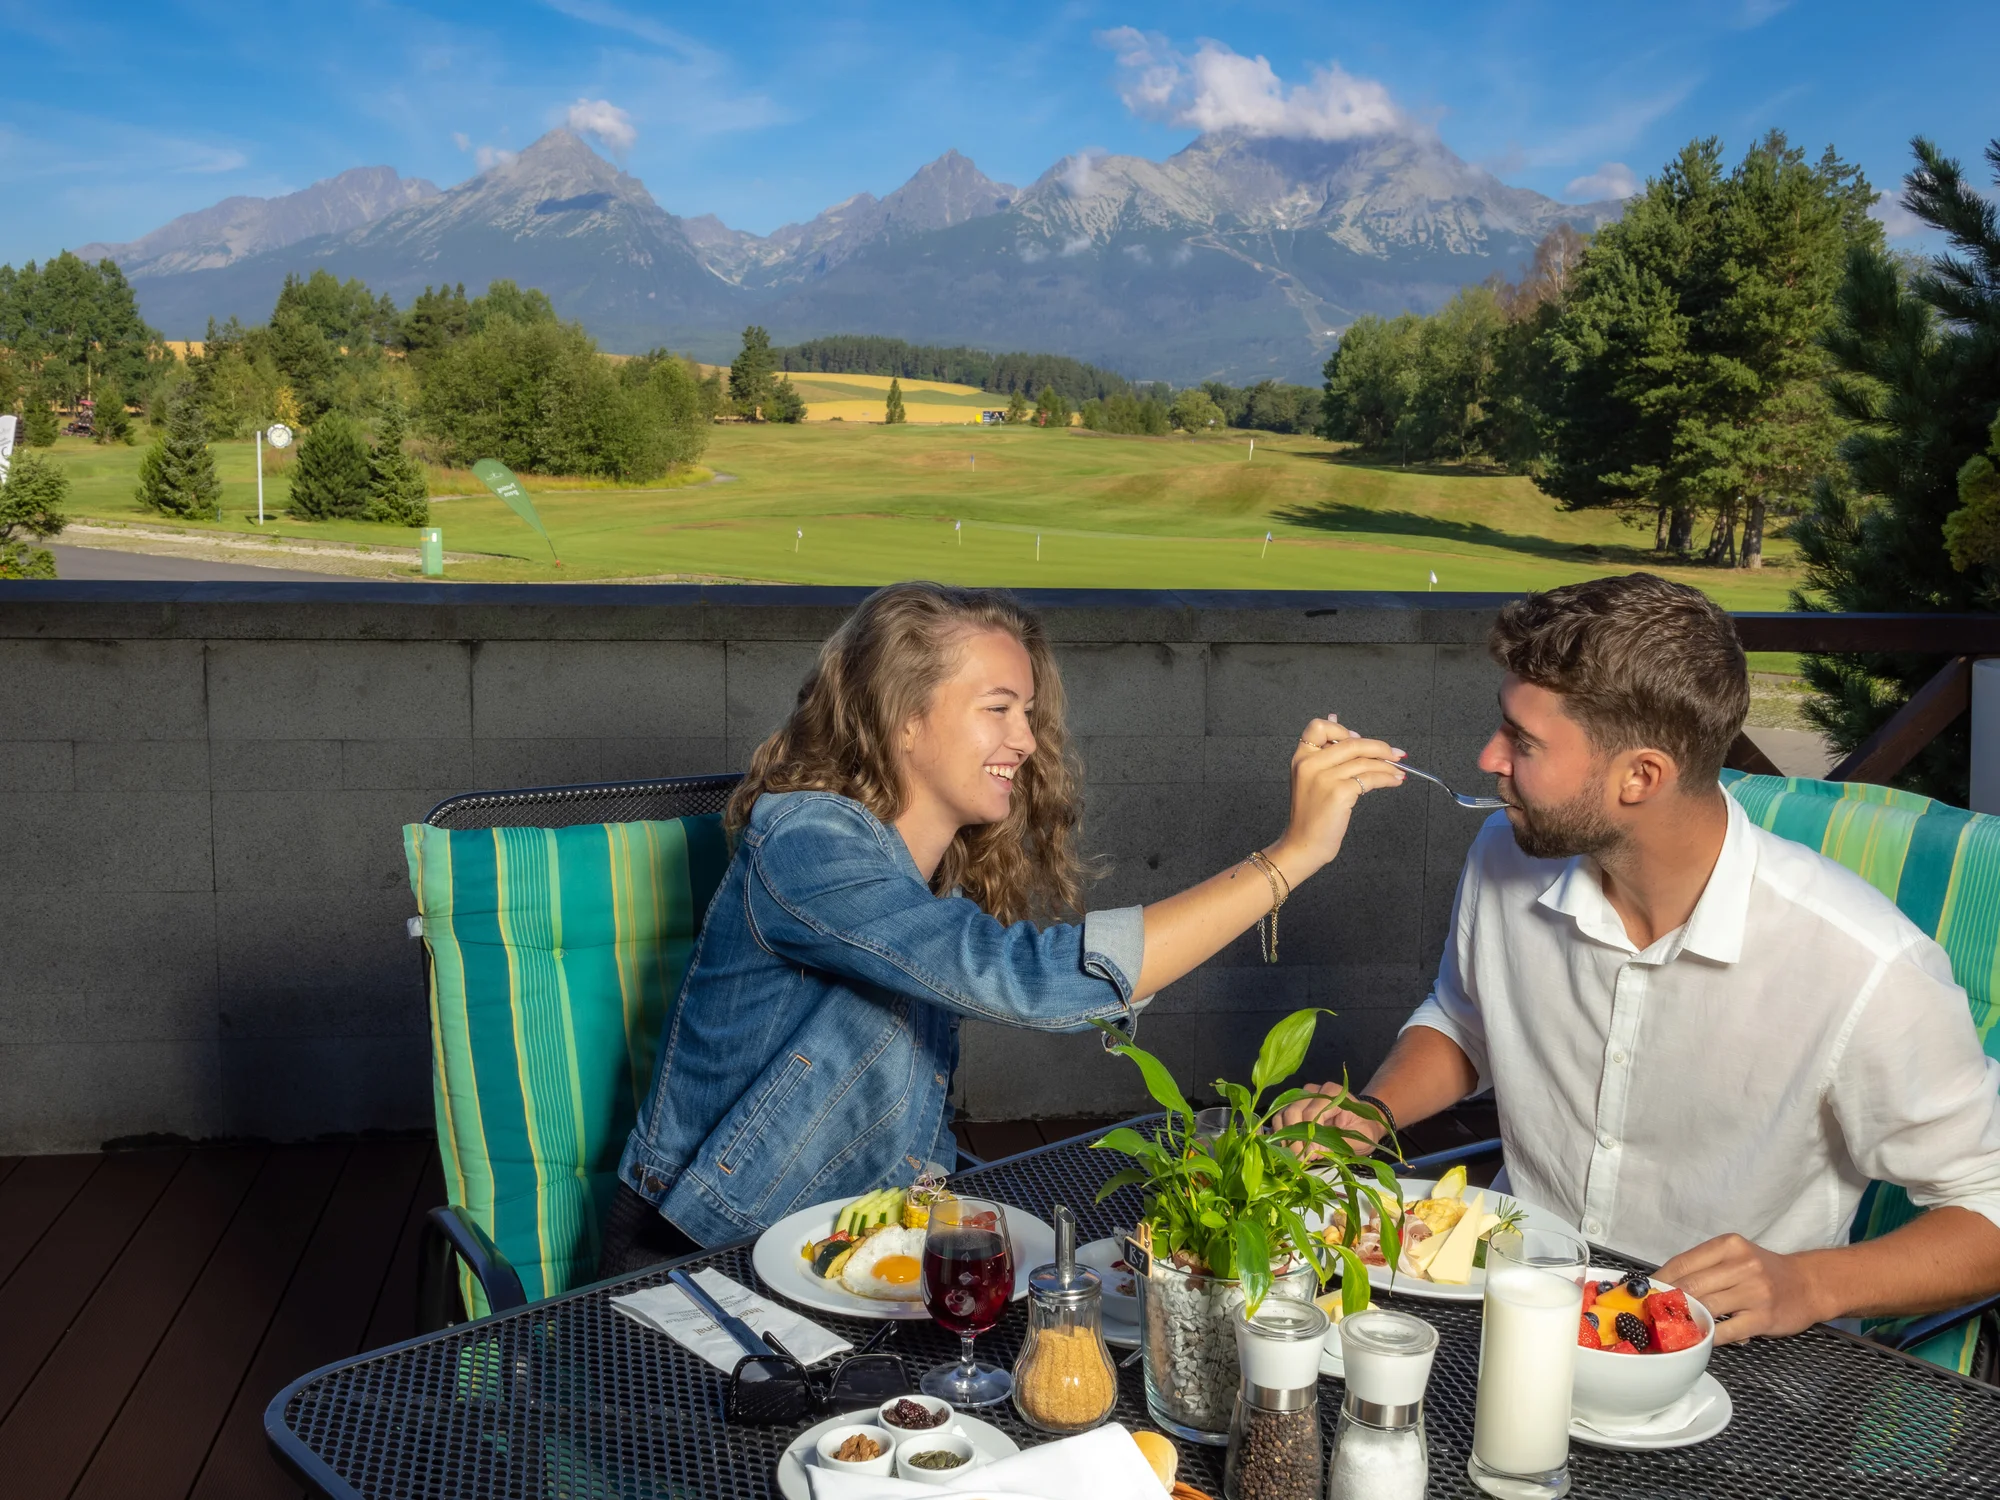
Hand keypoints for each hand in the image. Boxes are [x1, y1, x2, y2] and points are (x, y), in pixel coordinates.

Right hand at [1268, 716, 1405, 882]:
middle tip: (1396, 754)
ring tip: (1398, 772)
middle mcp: (1310, 764)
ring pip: (1364, 760)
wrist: (1304, 844)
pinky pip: (1370, 778)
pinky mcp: (1339, 793)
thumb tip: (1334, 718)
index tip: (1360, 739)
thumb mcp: (1309, 777)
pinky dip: (1387, 779)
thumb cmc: (1310, 814)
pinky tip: (1393, 782)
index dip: (1343, 730)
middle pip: (1352, 742)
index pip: (1318, 726)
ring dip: (1388, 765)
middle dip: (1380, 747)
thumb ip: (1323, 751)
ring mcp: (1324, 778)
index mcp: (1301, 757)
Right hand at [1273, 1082, 1387, 1156]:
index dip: (1310, 1136)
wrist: (1363, 1121)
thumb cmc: (1364, 1128)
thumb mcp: (1362, 1136)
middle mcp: (1313, 1091)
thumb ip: (1342, 1142)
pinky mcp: (1294, 1106)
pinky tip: (1287, 1150)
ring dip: (1284, 1137)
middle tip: (1300, 1160)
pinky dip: (1280, 1135)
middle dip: (1294, 1138)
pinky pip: (1280, 1118)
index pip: (1312, 1113)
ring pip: (1282, 1114)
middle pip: (1293, 1111)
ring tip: (1293, 1157)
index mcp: (1332, 1093)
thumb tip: (1316, 1151)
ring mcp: (1301, 1097)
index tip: (1313, 1155)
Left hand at [1656, 1234, 1828, 1344]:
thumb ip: (1705, 1267)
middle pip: (1691, 1285)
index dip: (1660, 1281)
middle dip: (1667, 1302)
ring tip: (1672, 1327)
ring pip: (1707, 1307)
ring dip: (1686, 1319)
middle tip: (1652, 1314)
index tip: (1645, 1293)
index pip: (1683, 1263)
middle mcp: (1742, 1265)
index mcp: (1728, 1246)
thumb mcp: (1736, 1256)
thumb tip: (1665, 1284)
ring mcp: (1754, 1291)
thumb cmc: (1766, 1272)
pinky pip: (1727, 1330)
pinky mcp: (1763, 1316)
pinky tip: (1701, 1338)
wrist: (1810, 1284)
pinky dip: (1710, 1336)